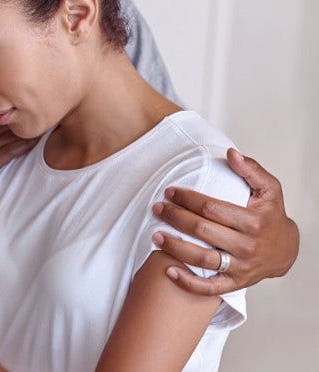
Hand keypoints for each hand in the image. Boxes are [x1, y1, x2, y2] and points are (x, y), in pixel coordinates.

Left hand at [152, 148, 298, 294]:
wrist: (286, 251)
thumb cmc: (271, 215)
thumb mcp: (270, 189)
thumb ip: (251, 169)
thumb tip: (231, 154)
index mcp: (253, 222)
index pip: (211, 208)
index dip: (187, 198)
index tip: (170, 191)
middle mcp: (246, 246)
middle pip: (202, 231)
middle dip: (176, 218)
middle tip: (158, 208)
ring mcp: (240, 267)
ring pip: (202, 259)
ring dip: (175, 248)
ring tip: (155, 235)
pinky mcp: (235, 283)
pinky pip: (209, 288)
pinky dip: (188, 282)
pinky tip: (169, 271)